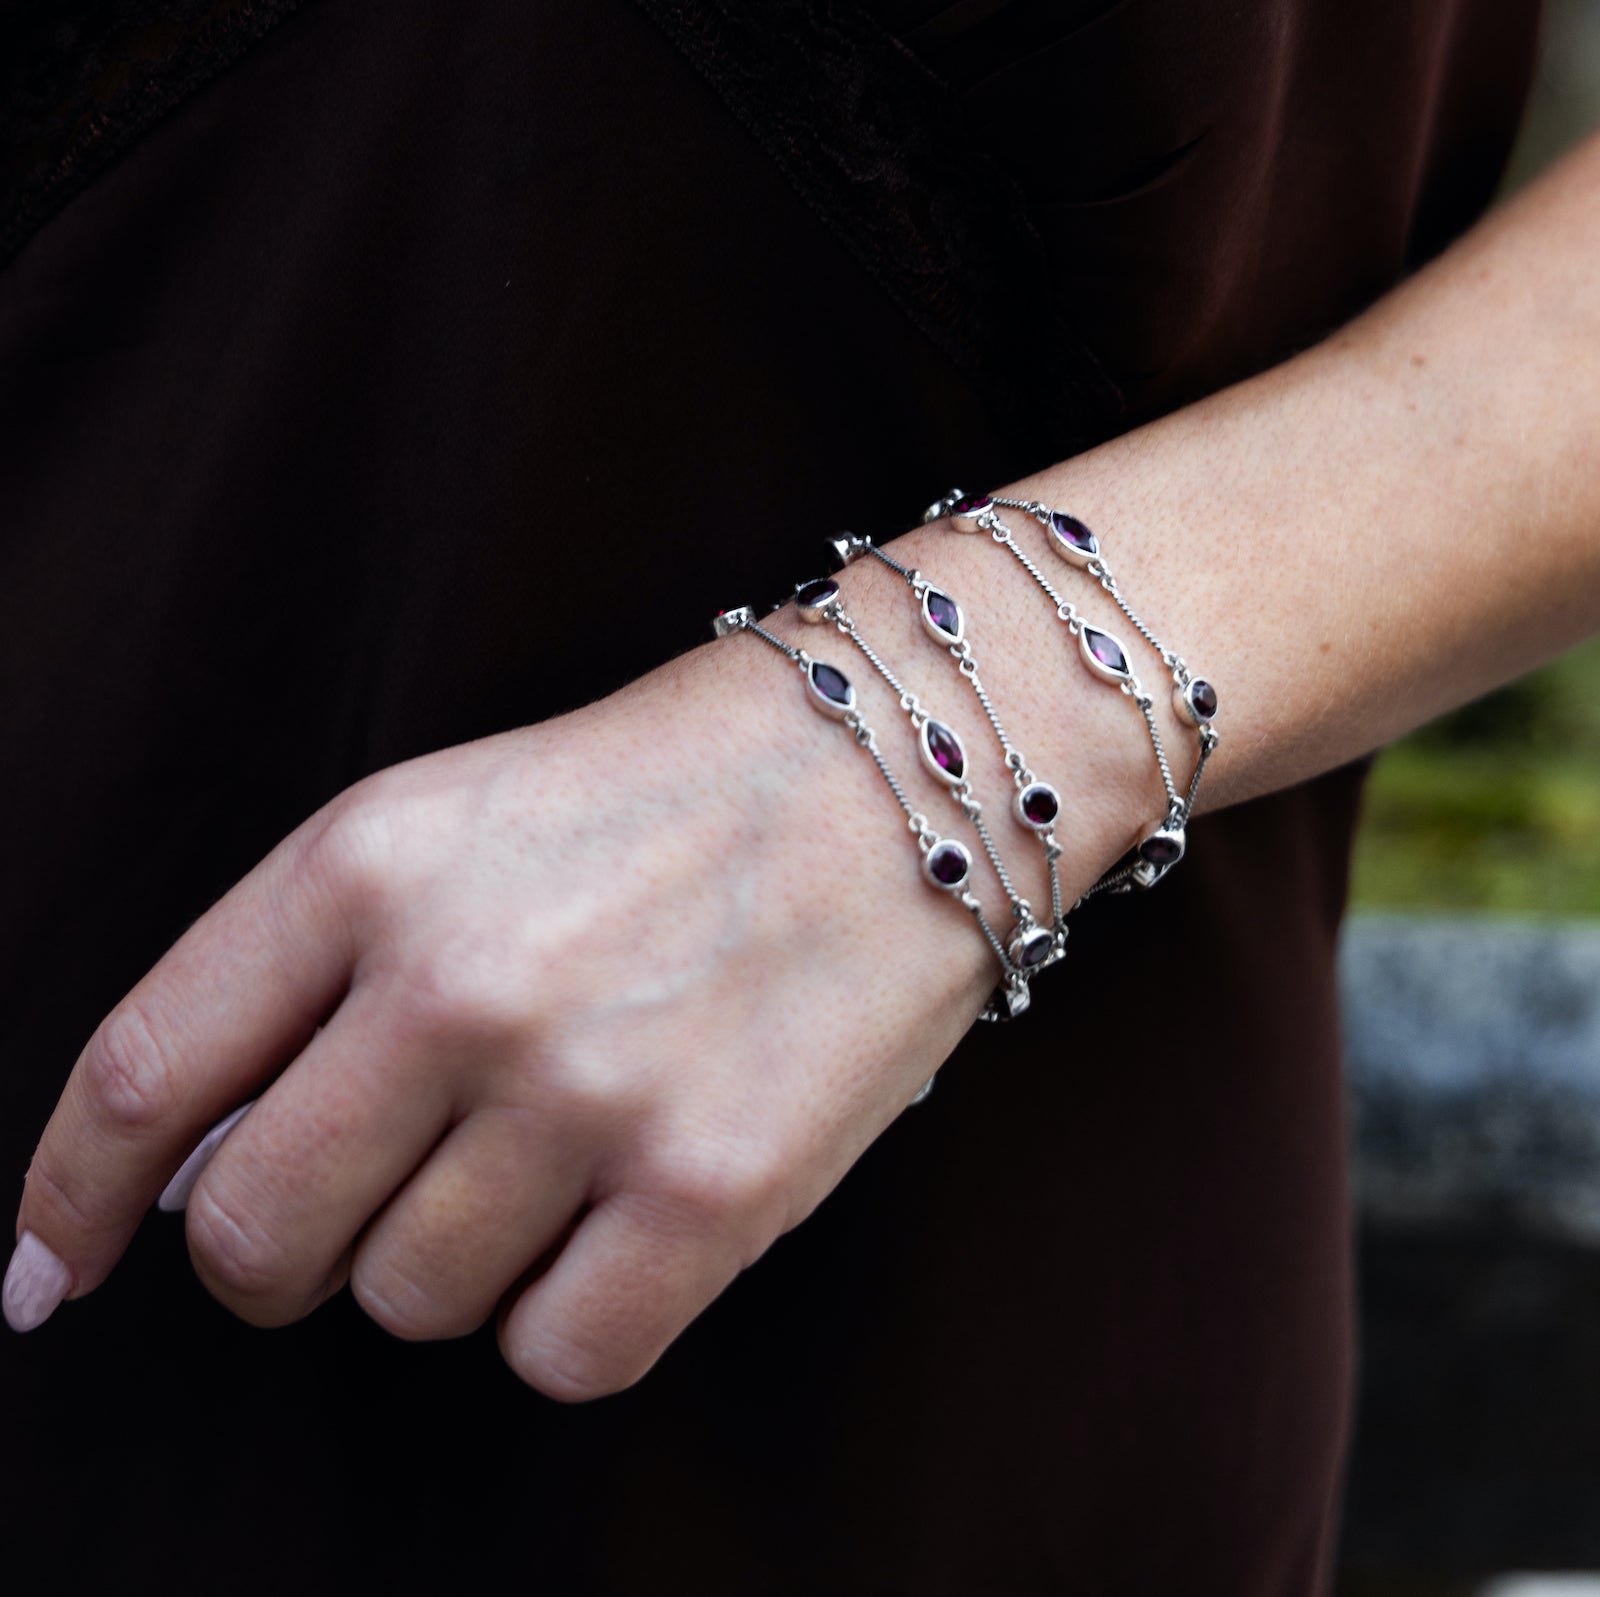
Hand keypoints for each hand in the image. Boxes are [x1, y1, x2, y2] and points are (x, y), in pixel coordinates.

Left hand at [4, 540, 1125, 1395]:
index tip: (46, 1273)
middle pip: (260, 1240)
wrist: (904, 764)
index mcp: (370, 866)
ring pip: (411, 1305)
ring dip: (460, 1261)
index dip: (71, 1199)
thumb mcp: (455, 816)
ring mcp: (587, 1092)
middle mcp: (460, 982)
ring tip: (557, 1156)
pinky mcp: (712, 1190)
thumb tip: (186, 1174)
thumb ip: (306, 973)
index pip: (148, 1076)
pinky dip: (572, 1316)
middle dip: (284, 1255)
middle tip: (364, 1208)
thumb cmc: (672, 789)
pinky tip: (626, 1222)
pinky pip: (557, 1357)